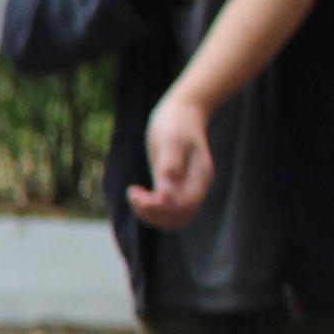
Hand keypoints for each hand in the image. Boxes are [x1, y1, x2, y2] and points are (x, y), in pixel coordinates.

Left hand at [131, 88, 217, 226]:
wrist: (183, 114)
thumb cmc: (175, 124)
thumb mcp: (171, 141)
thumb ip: (170, 166)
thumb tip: (165, 193)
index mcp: (200, 177)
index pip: (183, 207)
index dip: (158, 208)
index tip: (136, 193)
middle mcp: (197, 187)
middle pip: (179, 218)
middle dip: (153, 214)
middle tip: (133, 195)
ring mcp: (188, 189)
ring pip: (173, 219)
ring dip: (150, 215)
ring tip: (134, 195)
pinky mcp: (177, 188)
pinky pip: (167, 211)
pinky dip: (151, 209)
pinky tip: (138, 194)